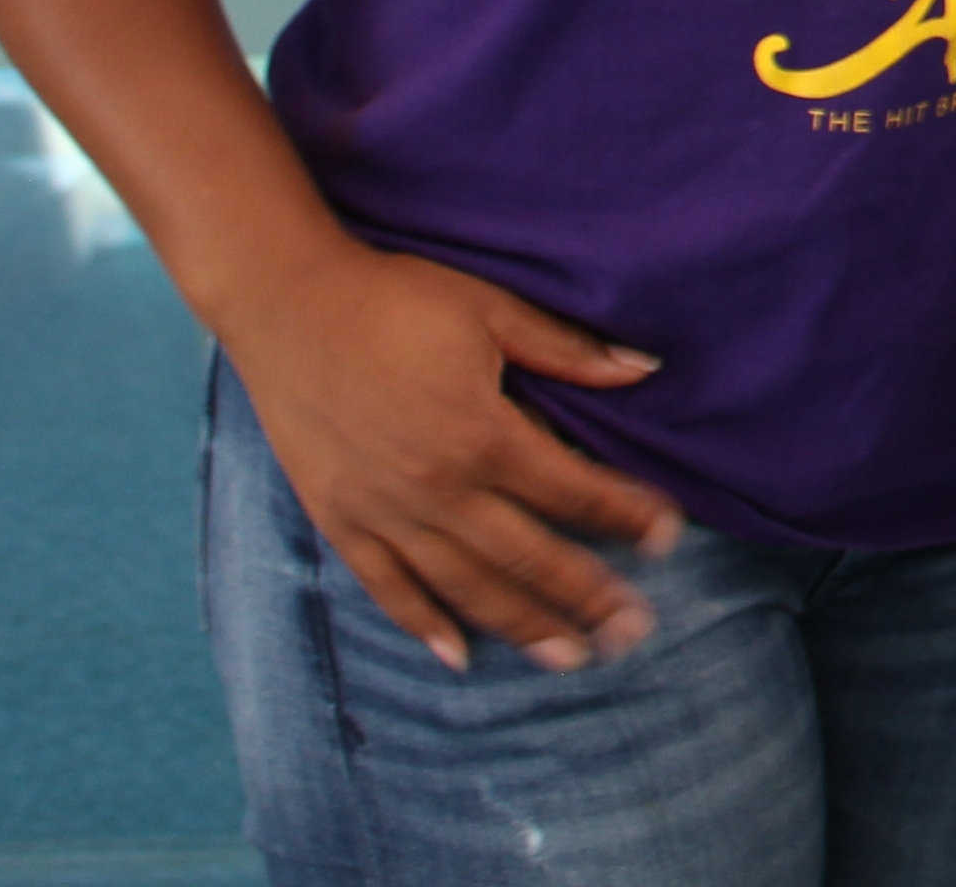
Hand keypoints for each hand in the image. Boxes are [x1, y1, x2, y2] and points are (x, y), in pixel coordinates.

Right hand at [221, 236, 682, 670]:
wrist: (285, 302)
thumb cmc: (394, 298)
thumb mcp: (490, 309)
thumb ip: (567, 350)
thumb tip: (646, 367)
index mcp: (481, 434)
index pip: (573, 490)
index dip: (626, 516)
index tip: (669, 537)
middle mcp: (436, 488)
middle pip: (527, 557)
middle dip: (587, 597)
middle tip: (635, 631)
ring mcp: (383, 511)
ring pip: (465, 586)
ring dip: (522, 626)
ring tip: (570, 657)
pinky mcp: (338, 519)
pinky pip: (387, 586)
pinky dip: (424, 623)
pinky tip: (458, 656)